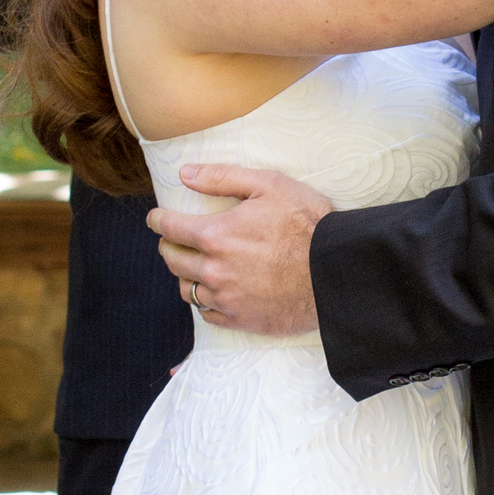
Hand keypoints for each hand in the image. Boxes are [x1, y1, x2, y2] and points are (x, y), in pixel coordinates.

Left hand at [145, 160, 335, 336]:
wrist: (337, 272)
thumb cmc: (307, 224)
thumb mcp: (269, 185)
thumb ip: (222, 177)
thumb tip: (185, 174)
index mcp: (215, 235)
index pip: (169, 228)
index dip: (158, 220)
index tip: (156, 219)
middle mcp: (214, 270)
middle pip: (172, 260)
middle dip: (168, 246)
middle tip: (174, 240)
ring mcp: (226, 298)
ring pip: (186, 290)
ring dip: (185, 276)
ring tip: (194, 267)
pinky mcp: (241, 320)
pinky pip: (208, 314)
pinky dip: (206, 302)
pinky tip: (215, 292)